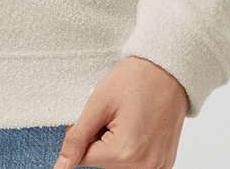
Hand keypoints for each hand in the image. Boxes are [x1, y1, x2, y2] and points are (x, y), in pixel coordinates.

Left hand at [50, 56, 187, 168]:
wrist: (168, 69)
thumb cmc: (135, 79)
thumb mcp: (99, 102)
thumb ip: (77, 137)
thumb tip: (61, 166)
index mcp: (125, 152)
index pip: (85, 158)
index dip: (85, 134)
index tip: (98, 114)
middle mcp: (144, 167)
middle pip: (103, 163)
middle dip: (101, 141)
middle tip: (114, 115)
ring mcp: (157, 167)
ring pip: (118, 165)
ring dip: (116, 146)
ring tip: (127, 119)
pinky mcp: (164, 164)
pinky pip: (136, 164)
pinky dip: (130, 149)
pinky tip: (137, 128)